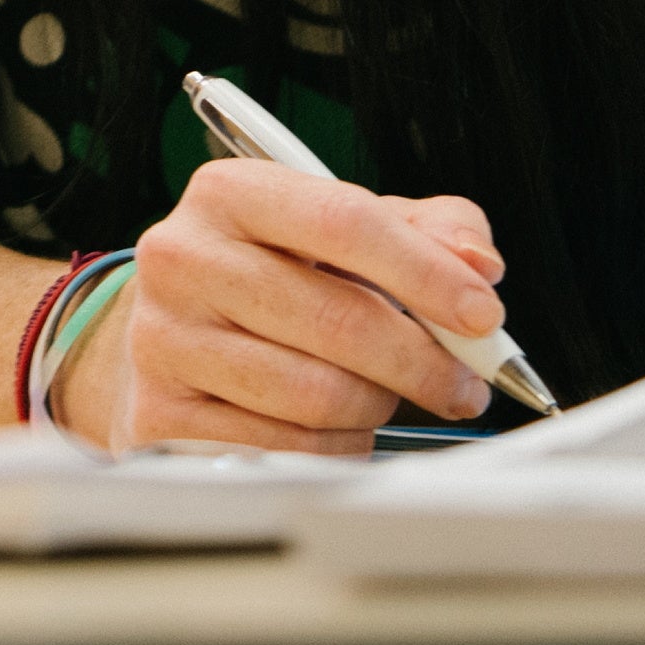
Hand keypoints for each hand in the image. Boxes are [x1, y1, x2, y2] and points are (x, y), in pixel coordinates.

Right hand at [55, 158, 504, 454]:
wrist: (174, 327)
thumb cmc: (273, 273)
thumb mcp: (342, 229)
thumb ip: (427, 229)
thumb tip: (479, 264)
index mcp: (228, 193)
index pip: (343, 222)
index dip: (427, 272)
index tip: (483, 314)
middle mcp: (181, 258)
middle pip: (338, 321)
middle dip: (423, 363)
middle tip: (461, 383)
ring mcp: (163, 339)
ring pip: (318, 395)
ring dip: (375, 406)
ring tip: (376, 392)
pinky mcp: (160, 413)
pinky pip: (288, 450)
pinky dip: (335, 445)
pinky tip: (331, 423)